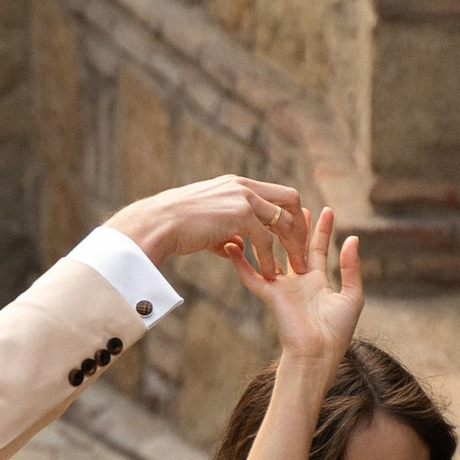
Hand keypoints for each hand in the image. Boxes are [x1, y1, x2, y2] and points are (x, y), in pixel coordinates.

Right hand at [114, 176, 307, 274]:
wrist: (157, 223)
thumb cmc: (174, 225)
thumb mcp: (206, 224)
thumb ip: (227, 232)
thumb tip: (237, 246)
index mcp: (237, 184)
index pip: (277, 193)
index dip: (289, 215)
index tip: (292, 237)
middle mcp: (244, 186)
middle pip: (290, 199)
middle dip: (299, 227)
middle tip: (302, 253)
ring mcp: (243, 197)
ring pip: (283, 220)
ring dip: (292, 246)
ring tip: (296, 269)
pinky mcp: (239, 214)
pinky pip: (265, 239)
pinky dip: (269, 258)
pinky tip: (269, 275)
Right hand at [233, 203, 363, 369]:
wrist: (317, 353)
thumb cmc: (337, 330)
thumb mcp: (352, 296)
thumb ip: (350, 267)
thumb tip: (353, 238)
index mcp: (319, 282)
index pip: (319, 249)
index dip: (322, 230)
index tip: (325, 210)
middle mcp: (298, 282)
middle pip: (294, 247)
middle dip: (295, 226)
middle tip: (295, 205)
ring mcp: (282, 287)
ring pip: (271, 255)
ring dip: (267, 236)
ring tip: (265, 214)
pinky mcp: (269, 295)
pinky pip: (251, 276)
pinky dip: (240, 262)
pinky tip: (232, 244)